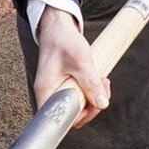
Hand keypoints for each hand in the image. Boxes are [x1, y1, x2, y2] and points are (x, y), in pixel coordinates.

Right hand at [34, 7, 108, 127]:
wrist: (58, 29)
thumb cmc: (63, 42)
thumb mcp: (81, 62)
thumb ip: (91, 84)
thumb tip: (102, 104)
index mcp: (46, 91)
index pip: (59, 119)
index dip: (78, 117)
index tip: (92, 105)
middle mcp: (48, 94)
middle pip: (71, 116)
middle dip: (91, 107)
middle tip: (102, 90)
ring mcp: (56, 91)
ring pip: (77, 107)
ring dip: (94, 98)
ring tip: (101, 81)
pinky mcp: (64, 86)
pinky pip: (78, 97)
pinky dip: (91, 91)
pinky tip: (97, 79)